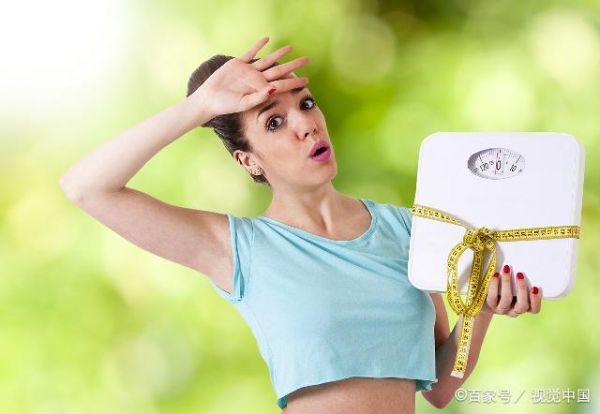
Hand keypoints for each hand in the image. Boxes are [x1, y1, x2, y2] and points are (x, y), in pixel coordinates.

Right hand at [190, 36, 309, 121]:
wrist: (210, 99)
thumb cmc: (226, 105)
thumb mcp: (244, 103)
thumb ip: (259, 96)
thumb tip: (273, 88)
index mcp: (261, 89)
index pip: (282, 84)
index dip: (295, 82)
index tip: (307, 80)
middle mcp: (257, 79)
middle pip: (279, 70)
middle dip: (293, 65)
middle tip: (307, 59)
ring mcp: (248, 71)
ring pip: (268, 60)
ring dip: (279, 53)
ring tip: (291, 47)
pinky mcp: (238, 63)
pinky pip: (250, 52)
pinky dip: (258, 45)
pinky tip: (267, 39)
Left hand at [482, 264, 541, 316]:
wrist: (482, 299)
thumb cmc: (503, 289)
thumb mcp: (514, 287)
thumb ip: (520, 282)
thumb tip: (524, 266)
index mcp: (523, 307)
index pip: (534, 309)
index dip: (536, 300)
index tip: (536, 287)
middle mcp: (513, 311)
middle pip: (522, 306)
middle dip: (522, 289)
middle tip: (520, 274)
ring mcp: (501, 309)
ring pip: (507, 300)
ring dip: (507, 283)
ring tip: (507, 270)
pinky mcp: (490, 305)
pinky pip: (493, 296)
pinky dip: (495, 285)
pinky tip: (496, 275)